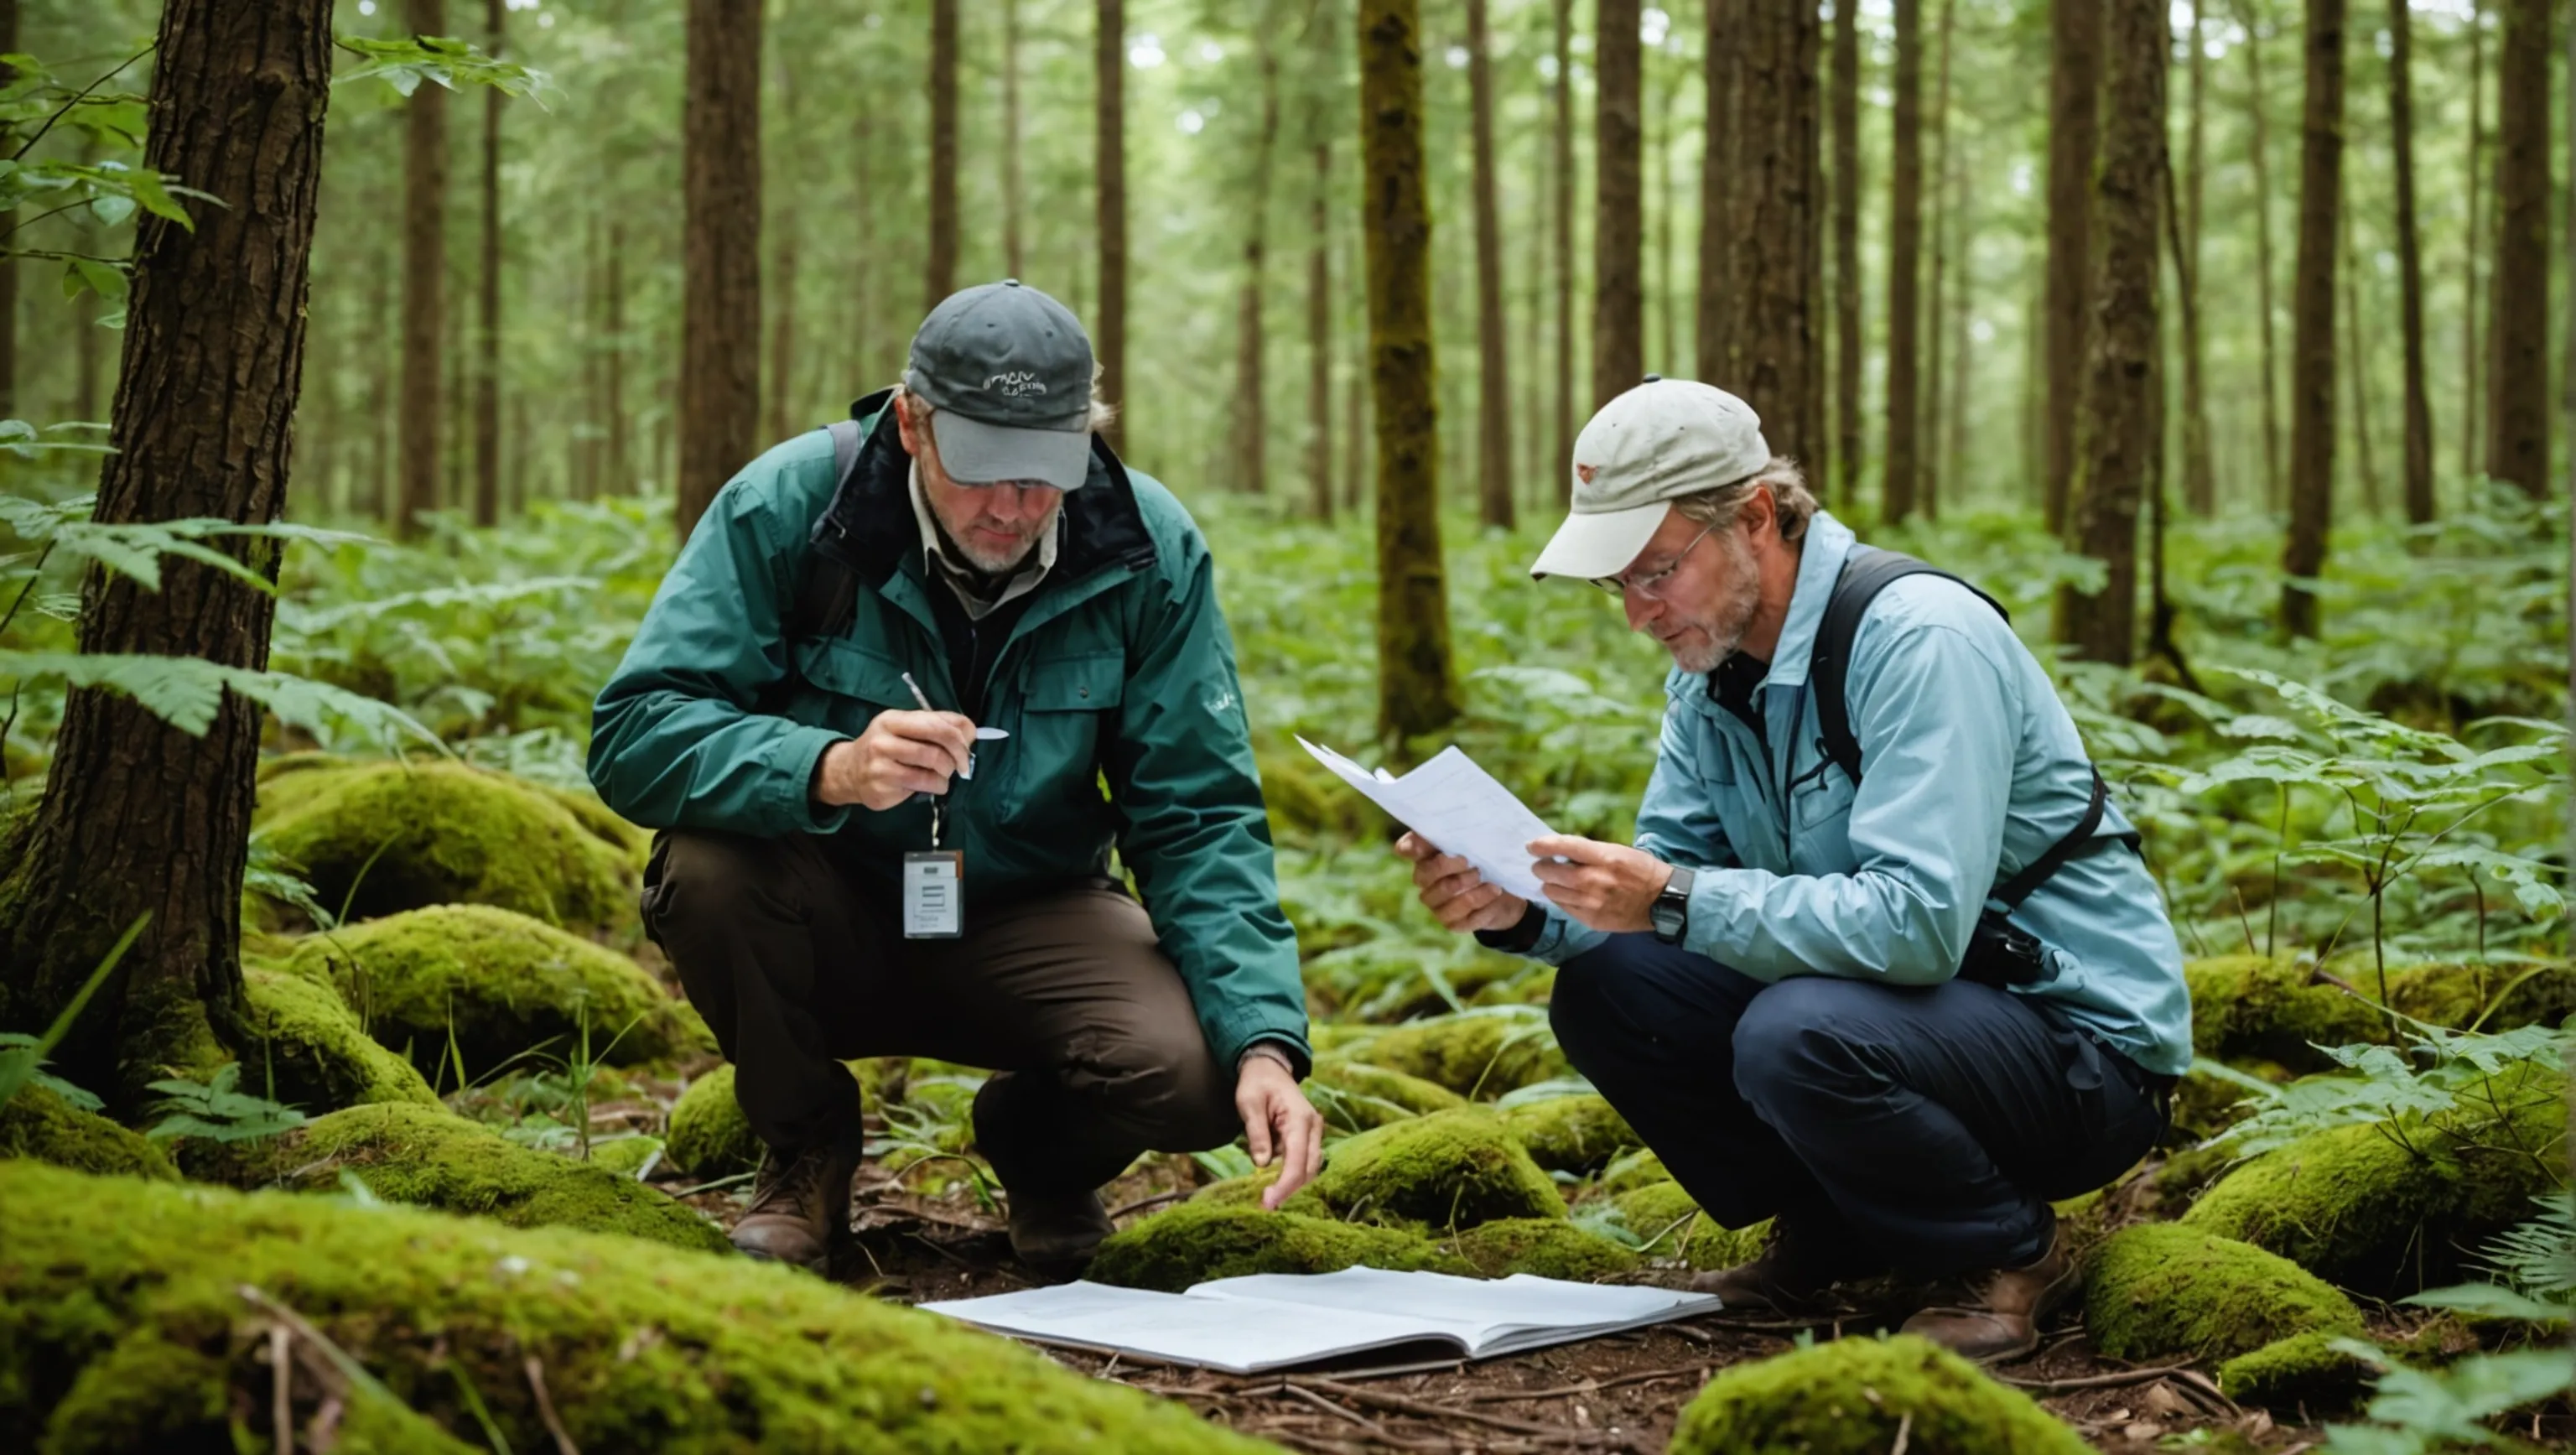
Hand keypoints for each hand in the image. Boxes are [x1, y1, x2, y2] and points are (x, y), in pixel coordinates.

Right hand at [813, 709, 977, 810]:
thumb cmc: (887, 747)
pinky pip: (922, 786)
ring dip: (946, 775)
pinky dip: (936, 786)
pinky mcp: (882, 787)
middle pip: (936, 749)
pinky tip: (931, 785)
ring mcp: (880, 764)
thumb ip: (937, 724)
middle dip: (957, 759)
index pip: (937, 724)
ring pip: (932, 768)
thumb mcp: (907, 728)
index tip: (966, 747)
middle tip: (960, 766)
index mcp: (893, 719)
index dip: (960, 737)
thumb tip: (970, 732)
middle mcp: (884, 740)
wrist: (850, 771)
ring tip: (942, 776)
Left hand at [1235, 1056, 1324, 1209]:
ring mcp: (1313, 1132)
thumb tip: (1262, 1164)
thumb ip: (1256, 1133)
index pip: (1298, 1160)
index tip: (1268, 1202)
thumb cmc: (1256, 1082)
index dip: (1285, 1185)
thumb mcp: (1249, 1103)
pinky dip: (1290, 1174)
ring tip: (1268, 1197)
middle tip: (1265, 1206)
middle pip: (1309, 1169)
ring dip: (1291, 1184)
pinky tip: (1272, 1183)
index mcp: (1301, 1118)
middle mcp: (1313, 1127)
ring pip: (1309, 1168)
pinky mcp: (1307, 1138)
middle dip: (1290, 1191)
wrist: (1268, 1067)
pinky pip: (1303, 1161)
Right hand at [1394, 831, 1529, 933]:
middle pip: (1427, 875)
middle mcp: (1425, 882)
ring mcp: (1437, 906)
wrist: (1503, 892)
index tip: (1422, 846)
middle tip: (1473, 864)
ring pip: (1447, 899)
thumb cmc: (1484, 860)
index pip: (1407, 848)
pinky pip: (1464, 918)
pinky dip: (1483, 906)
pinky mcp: (1453, 924)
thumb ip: (1460, 831)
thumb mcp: (1476, 842)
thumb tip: (1454, 818)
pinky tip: (1494, 895)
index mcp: (1426, 856)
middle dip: (1450, 868)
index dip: (1412, 847)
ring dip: (1472, 891)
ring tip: (1492, 884)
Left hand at [1528, 835, 1674, 932]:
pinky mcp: (1592, 919)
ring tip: (1554, 880)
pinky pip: (1564, 908)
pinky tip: (1567, 894)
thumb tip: (1559, 852)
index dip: (1543, 845)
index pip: (1565, 847)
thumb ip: (1589, 853)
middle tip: (1540, 865)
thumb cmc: (1641, 871)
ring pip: (1553, 892)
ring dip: (1549, 884)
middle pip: (1552, 872)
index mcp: (1605, 857)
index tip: (1531, 845)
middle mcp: (1596, 880)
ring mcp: (1593, 902)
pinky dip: (1561, 899)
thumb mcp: (1618, 852)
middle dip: (1540, 867)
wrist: (1663, 901)